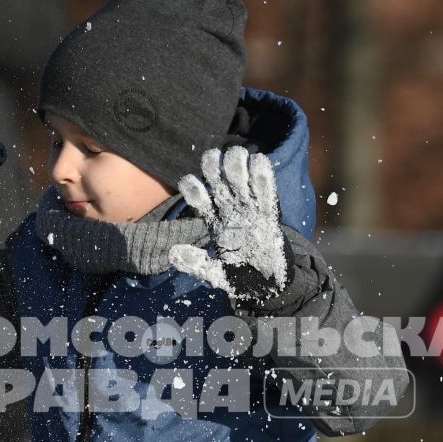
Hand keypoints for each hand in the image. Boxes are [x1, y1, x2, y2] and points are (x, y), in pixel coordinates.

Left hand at [169, 147, 289, 307]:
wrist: (268, 286)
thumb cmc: (240, 277)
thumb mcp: (215, 274)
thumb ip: (196, 263)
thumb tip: (173, 253)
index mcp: (214, 222)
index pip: (199, 199)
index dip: (193, 188)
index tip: (190, 182)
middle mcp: (230, 212)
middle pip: (218, 182)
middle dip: (214, 166)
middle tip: (215, 157)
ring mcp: (250, 212)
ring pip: (241, 181)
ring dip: (238, 165)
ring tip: (238, 154)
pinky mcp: (270, 217)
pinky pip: (266, 194)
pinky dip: (263, 178)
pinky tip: (259, 161)